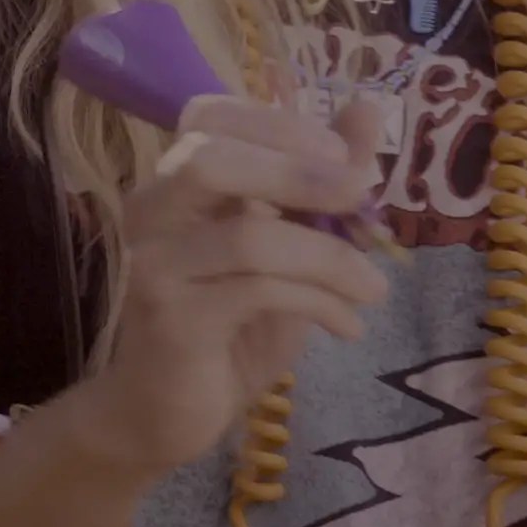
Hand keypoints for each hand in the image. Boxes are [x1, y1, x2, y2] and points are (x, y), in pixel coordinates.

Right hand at [63, 91, 393, 478]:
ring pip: (249, 236)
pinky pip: (257, 292)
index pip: (209, 116)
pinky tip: (347, 326)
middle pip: (213, 160)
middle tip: (363, 196)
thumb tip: (366, 109)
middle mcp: (152, 213)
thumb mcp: (290, 250)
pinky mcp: (172, 321)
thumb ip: (323, 183)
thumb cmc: (228, 328)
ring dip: (330, 257)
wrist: (162, 417)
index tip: (341, 155)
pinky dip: (319, 302)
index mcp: (176, 184)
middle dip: (298, 170)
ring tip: (373, 289)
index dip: (279, 124)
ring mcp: (155, 267)